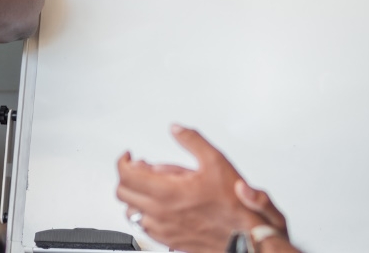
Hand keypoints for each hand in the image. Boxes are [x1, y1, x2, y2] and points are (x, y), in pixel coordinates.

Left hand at [116, 125, 278, 252]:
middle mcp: (159, 213)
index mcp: (167, 192)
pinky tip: (160, 205)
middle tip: (142, 168)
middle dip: (128, 176)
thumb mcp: (216, 162)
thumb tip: (177, 129)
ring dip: (135, 196)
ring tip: (152, 186)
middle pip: (123, 192)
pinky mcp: (168, 240)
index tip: (130, 156)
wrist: (246, 238)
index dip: (123, 161)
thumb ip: (192, 141)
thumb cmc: (234, 206)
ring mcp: (162, 229)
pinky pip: (144, 226)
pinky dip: (144, 213)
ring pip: (131, 211)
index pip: (126, 175)